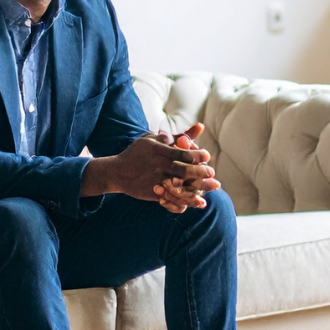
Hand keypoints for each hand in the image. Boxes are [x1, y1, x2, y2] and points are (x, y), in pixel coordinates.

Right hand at [80, 123, 220, 201]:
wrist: (117, 172)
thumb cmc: (138, 153)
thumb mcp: (153, 139)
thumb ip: (177, 136)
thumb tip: (200, 127)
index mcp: (160, 152)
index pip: (182, 153)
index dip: (197, 155)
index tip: (207, 156)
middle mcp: (159, 167)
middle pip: (184, 170)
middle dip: (200, 173)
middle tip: (212, 173)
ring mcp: (157, 181)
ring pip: (181, 186)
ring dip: (198, 190)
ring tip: (212, 189)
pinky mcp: (154, 193)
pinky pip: (172, 199)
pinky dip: (186, 201)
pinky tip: (198, 202)